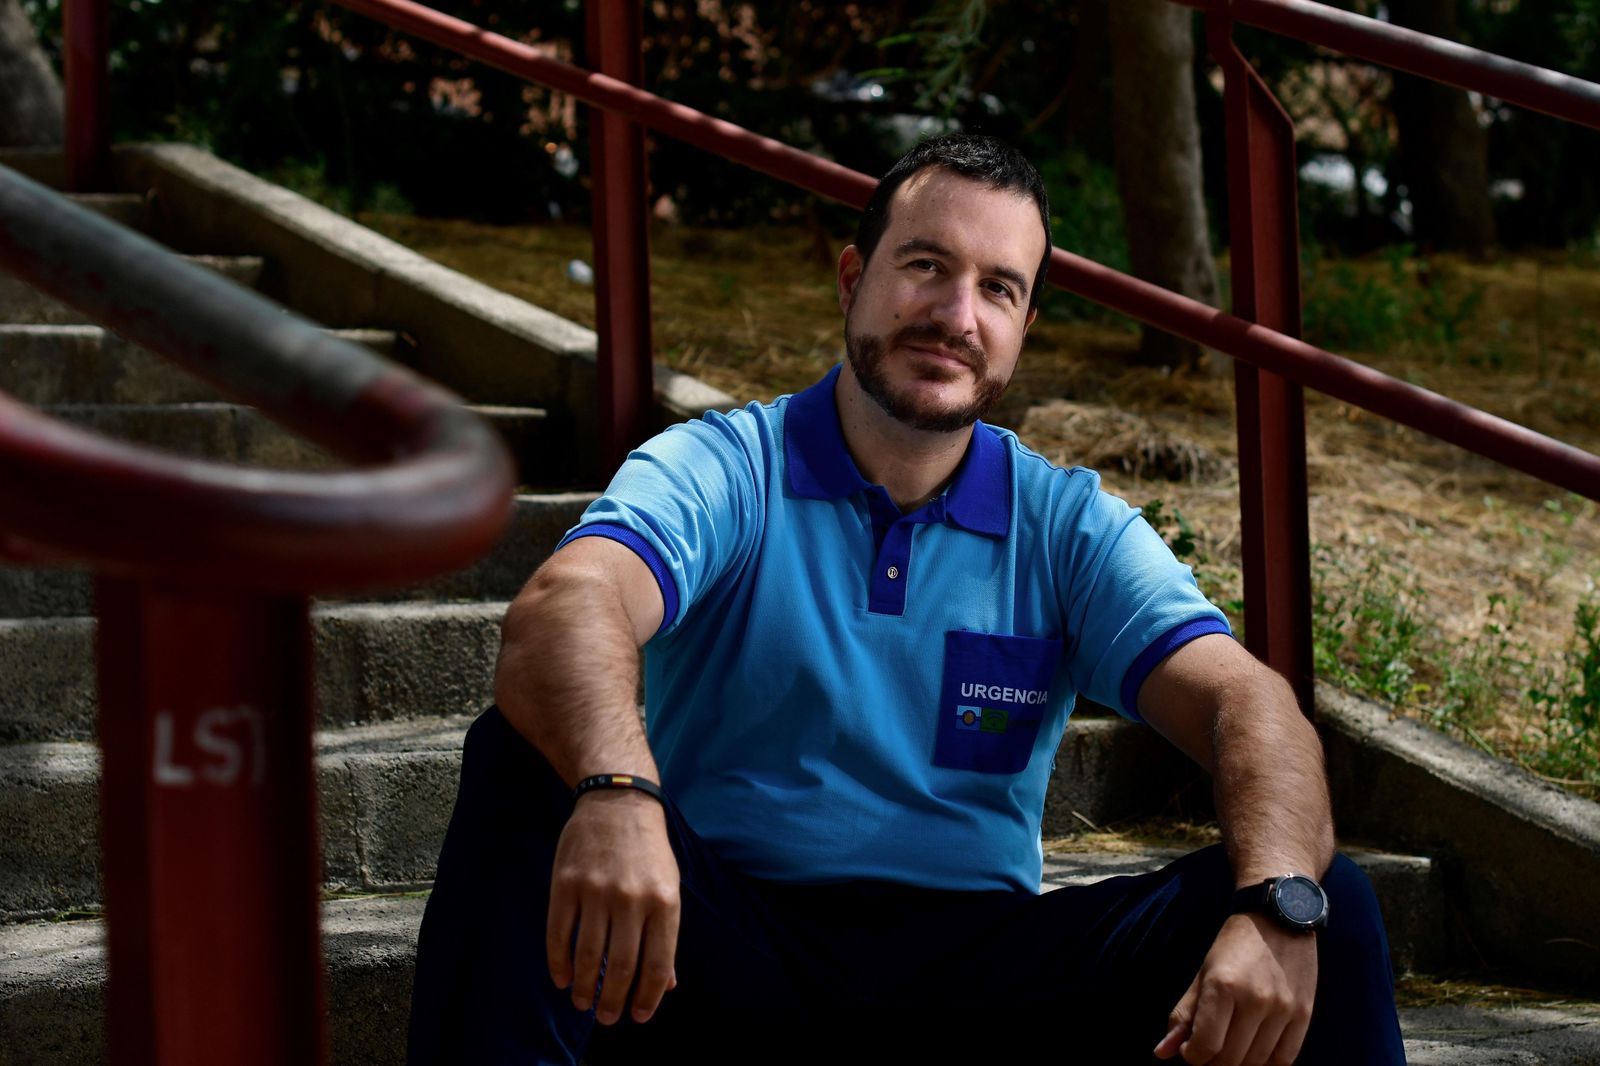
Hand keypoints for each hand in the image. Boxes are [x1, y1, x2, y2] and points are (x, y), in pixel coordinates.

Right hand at [546, 790, 680, 1024]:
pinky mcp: (566, 883)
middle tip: (607, 1017)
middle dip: (613, 1000)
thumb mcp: (669, 886)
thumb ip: (666, 935)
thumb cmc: (648, 850)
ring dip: (584, 987)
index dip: (647, 997)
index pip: (657, 963)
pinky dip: (559, 962)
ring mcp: (597, 890)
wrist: (618, 801)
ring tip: (583, 1002)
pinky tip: (562, 978)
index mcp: (664, 901)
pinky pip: (559, 933)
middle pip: (620, 966)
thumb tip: (666, 984)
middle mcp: (632, 898)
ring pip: (588, 955)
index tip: (638, 1016)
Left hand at [1153, 913, 1316, 1065]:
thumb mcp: (1203, 974)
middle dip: (1213, 1061)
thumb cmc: (1234, 945)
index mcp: (1223, 986)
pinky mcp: (1304, 1014)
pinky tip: (1253, 1050)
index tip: (1190, 1049)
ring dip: (1239, 1063)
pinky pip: (1284, 1058)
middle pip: (1230, 1059)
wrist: (1279, 918)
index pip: (1205, 1046)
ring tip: (1230, 1047)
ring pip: (1256, 1062)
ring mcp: (1283, 1009)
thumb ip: (1184, 1015)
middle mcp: (1255, 1000)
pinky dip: (1266, 1063)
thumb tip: (1162, 1053)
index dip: (1193, 1056)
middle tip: (1208, 1049)